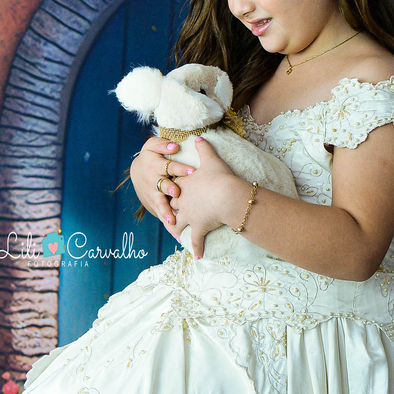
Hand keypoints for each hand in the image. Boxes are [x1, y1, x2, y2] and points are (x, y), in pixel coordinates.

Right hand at [130, 136, 192, 242]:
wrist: (137, 172)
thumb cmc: (150, 156)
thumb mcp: (152, 146)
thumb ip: (162, 145)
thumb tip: (174, 146)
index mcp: (156, 166)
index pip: (169, 166)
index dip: (179, 168)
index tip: (192, 171)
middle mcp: (153, 181)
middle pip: (162, 185)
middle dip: (170, 190)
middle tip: (178, 194)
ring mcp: (153, 195)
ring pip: (159, 203)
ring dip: (165, 212)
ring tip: (172, 220)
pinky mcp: (154, 205)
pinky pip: (161, 215)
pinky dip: (168, 224)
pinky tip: (176, 234)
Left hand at [170, 137, 242, 258]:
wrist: (227, 195)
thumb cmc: (220, 177)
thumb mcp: (211, 159)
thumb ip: (203, 147)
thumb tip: (198, 136)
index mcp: (184, 184)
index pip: (174, 184)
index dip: (172, 186)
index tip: (169, 187)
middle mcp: (183, 200)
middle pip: (173, 204)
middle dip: (169, 207)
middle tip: (167, 210)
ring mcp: (189, 215)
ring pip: (178, 222)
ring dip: (176, 228)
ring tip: (175, 234)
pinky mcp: (198, 227)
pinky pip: (197, 240)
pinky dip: (198, 248)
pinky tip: (197, 256)